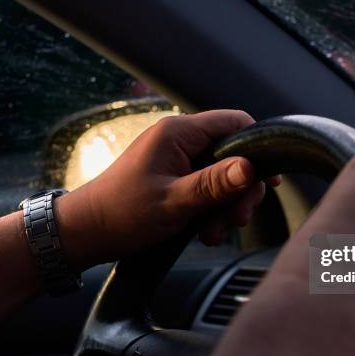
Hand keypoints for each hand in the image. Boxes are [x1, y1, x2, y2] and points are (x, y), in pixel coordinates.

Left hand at [55, 110, 279, 269]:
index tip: (268, 180)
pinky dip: (212, 211)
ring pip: (222, 176)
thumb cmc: (122, 213)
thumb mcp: (173, 201)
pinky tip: (204, 232)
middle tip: (238, 218)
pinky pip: (207, 189)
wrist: (86, 232)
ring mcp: (178, 160)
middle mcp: (180, 141)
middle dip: (240, 189)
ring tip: (214, 233)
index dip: (257, 148)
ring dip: (226, 206)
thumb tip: (251, 167)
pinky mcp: (176, 179)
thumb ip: (214, 183)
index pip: (234, 122)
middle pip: (233, 155)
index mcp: (178, 133)